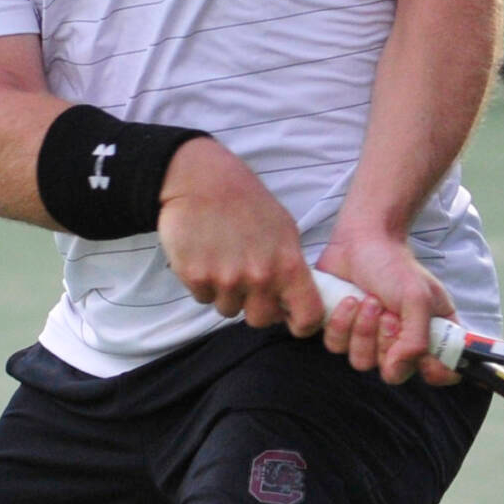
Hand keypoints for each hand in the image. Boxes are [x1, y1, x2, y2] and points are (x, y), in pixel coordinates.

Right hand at [157, 141, 323, 336]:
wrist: (201, 180)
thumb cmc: (245, 200)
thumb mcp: (285, 228)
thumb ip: (291, 266)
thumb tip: (294, 298)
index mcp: (288, 265)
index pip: (308, 317)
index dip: (301, 323)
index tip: (291, 317)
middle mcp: (259, 277)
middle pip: (260, 320)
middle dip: (253, 306)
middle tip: (245, 280)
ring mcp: (225, 279)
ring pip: (227, 309)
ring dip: (225, 293)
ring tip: (222, 259)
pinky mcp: (195, 277)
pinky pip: (202, 297)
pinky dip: (202, 283)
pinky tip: (204, 255)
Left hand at [312, 229, 458, 386]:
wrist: (360, 242)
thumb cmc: (394, 267)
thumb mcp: (417, 299)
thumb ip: (415, 340)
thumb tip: (396, 371)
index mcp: (431, 335)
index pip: (441, 373)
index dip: (434, 372)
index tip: (423, 356)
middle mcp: (402, 344)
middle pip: (394, 373)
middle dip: (387, 340)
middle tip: (388, 311)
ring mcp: (370, 341)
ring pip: (362, 362)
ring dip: (363, 329)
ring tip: (368, 300)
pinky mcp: (342, 333)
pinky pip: (336, 347)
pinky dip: (341, 323)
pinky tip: (349, 300)